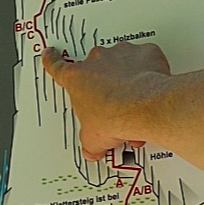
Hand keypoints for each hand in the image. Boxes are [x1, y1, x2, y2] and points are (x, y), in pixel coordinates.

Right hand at [42, 38, 179, 158]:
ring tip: (137, 98)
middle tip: (114, 100)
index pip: (57, 67)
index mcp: (77, 79)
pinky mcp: (144, 53)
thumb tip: (92, 151)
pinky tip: (152, 85)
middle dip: (104, 82)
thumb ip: (90, 142)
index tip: (51, 54)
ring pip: (122, 61)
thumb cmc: (115, 116)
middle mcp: (97, 61)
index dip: (52, 60)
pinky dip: (150, 69)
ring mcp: (120, 54)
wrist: (144, 108)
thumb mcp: (94, 138)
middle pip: (96, 66)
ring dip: (127, 75)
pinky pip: (146, 57)